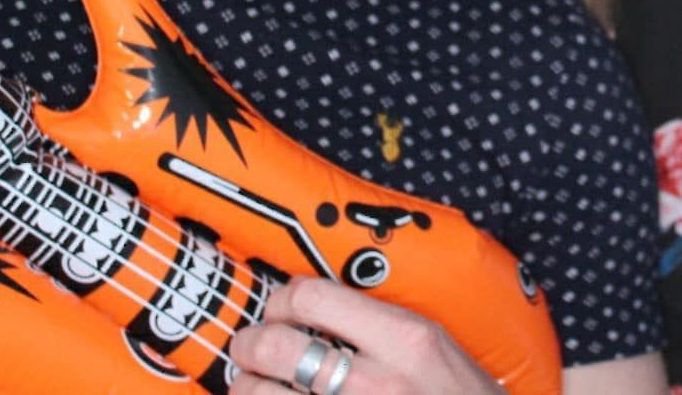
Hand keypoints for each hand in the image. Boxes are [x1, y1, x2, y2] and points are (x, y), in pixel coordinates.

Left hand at [229, 277, 502, 394]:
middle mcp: (378, 383)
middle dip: (248, 344)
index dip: (282, 299)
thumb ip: (379, 325)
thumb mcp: (435, 348)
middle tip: (249, 349)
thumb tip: (309, 301)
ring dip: (245, 389)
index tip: (280, 309)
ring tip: (252, 385)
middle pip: (276, 347)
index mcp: (406, 339)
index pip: (312, 297)